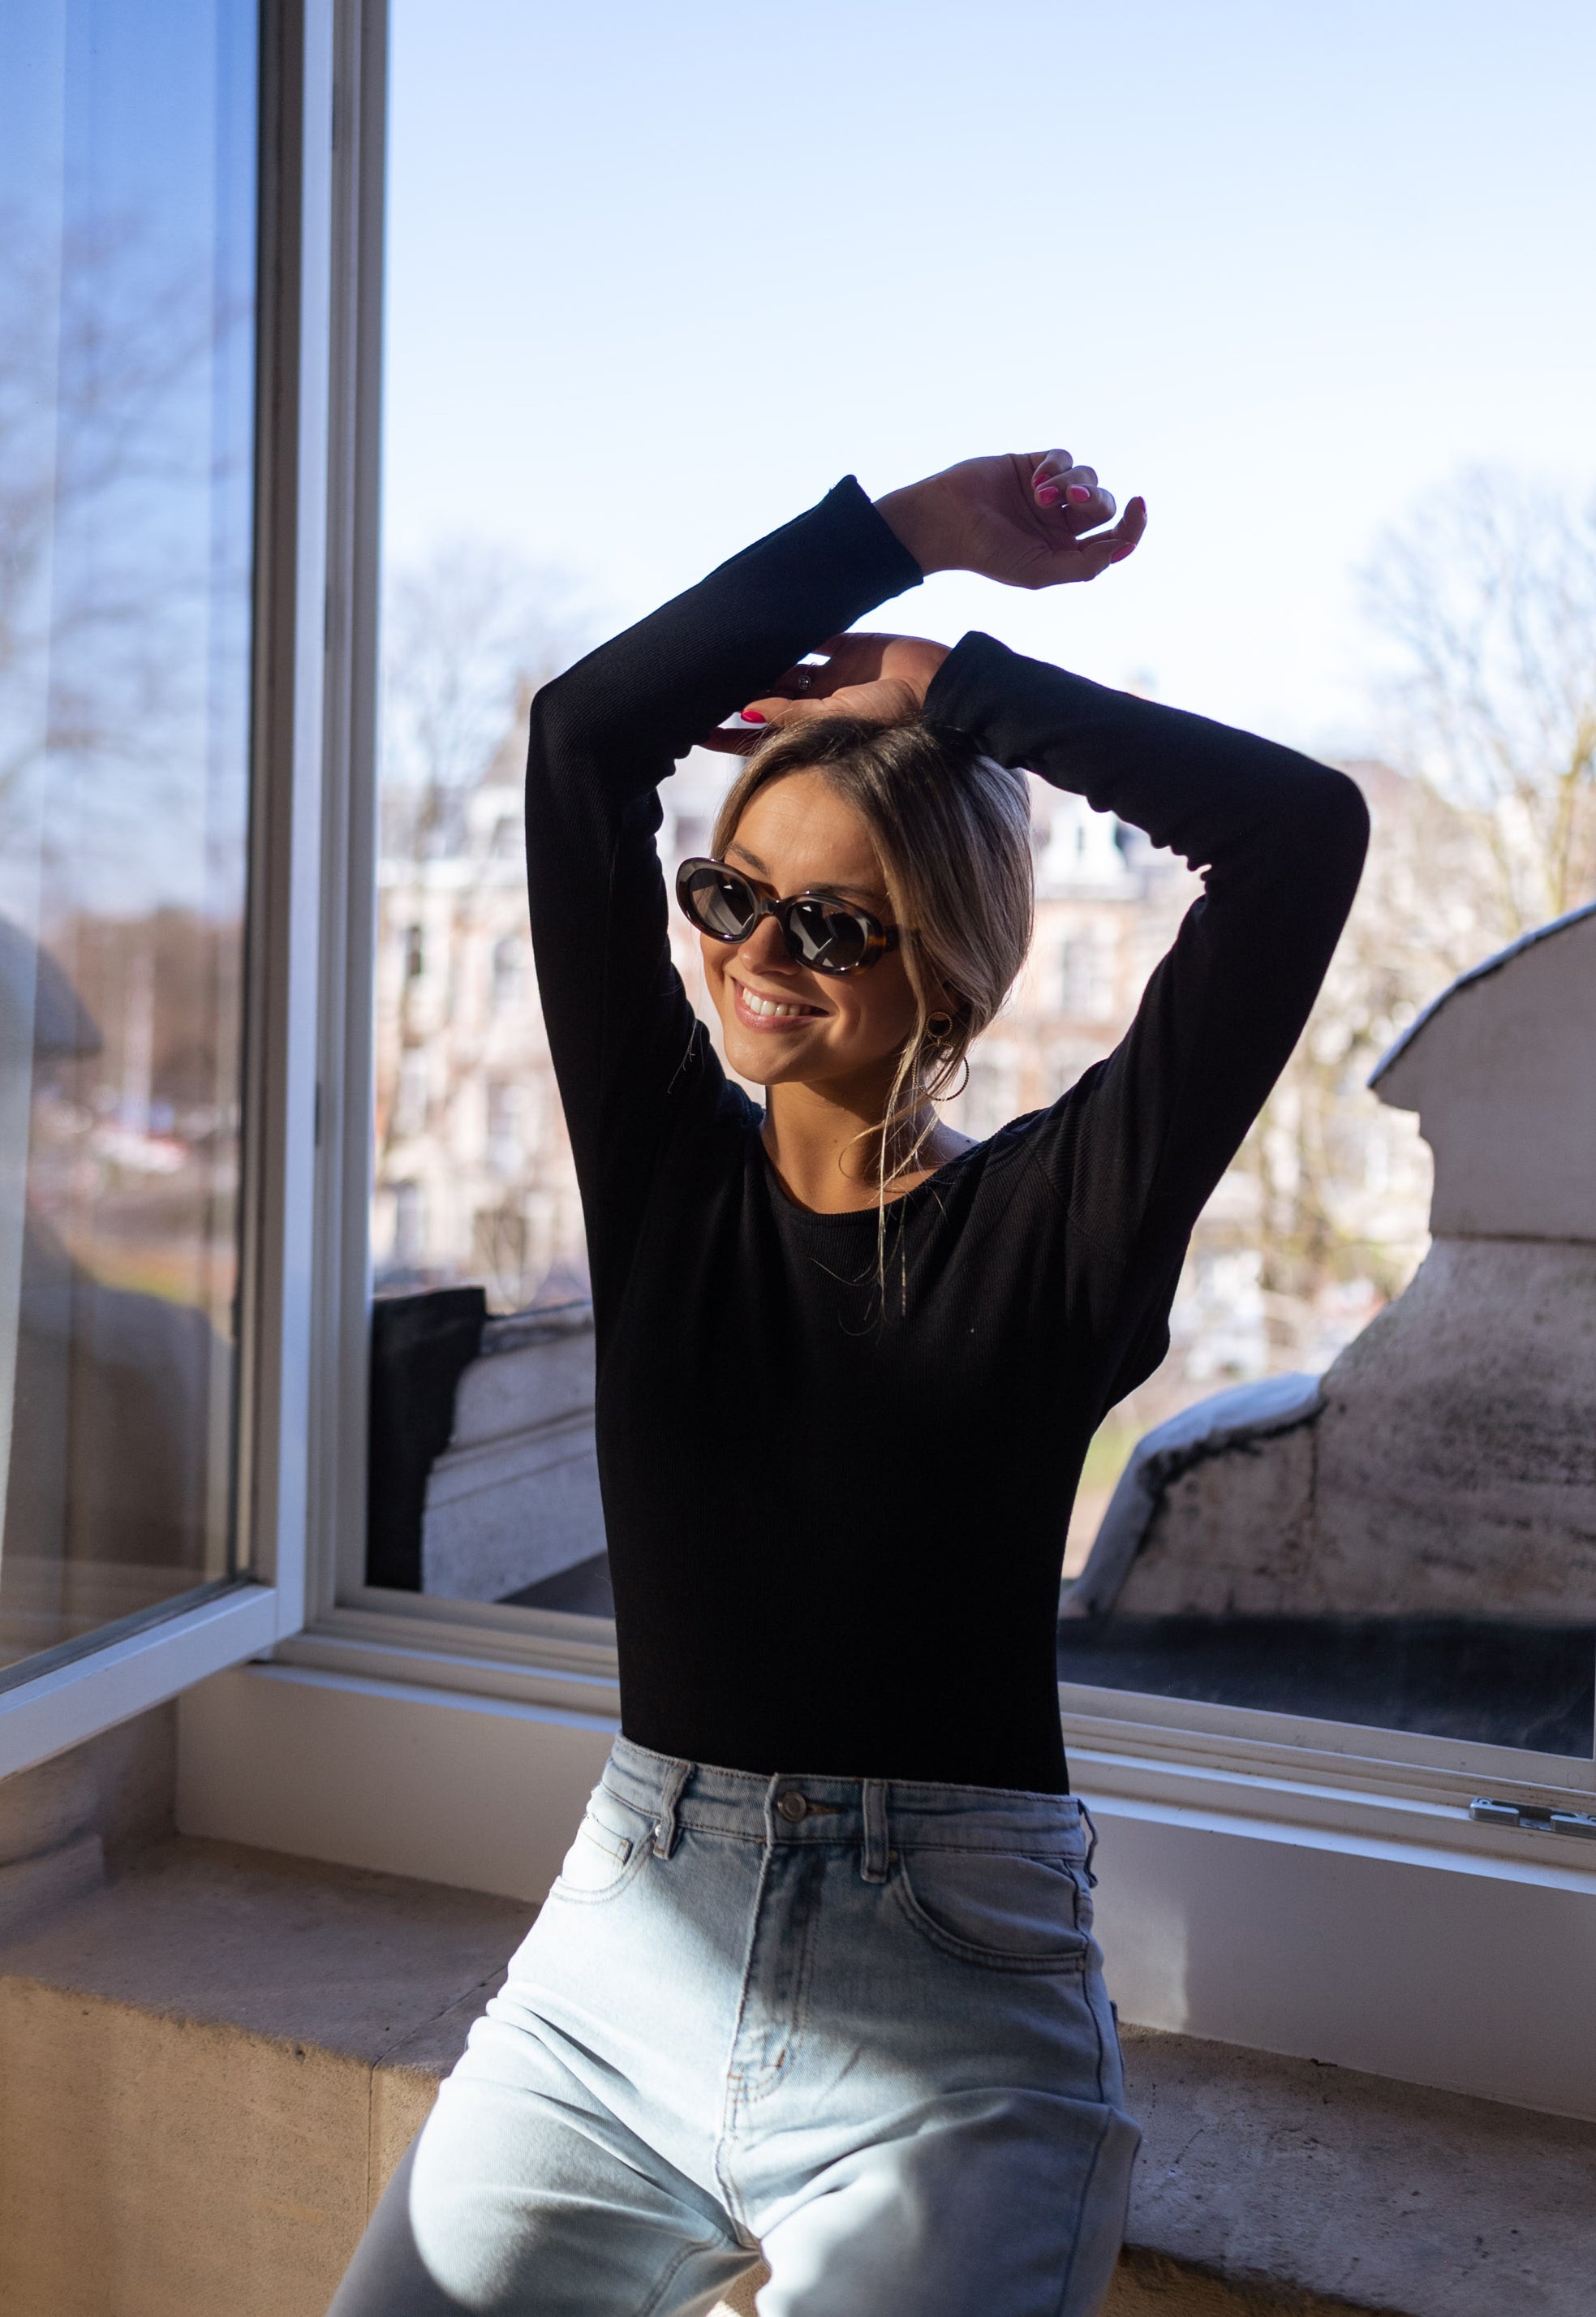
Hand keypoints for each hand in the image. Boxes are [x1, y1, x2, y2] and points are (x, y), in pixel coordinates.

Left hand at [699, 632, 950, 755]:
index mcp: (815, 725)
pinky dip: (792, 627)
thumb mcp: (840, 716)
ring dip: (759, 657)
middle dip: (737, 687)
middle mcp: (820, 701)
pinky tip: (764, 619)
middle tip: (697, 681)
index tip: (695, 728)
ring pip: (786, 663)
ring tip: (722, 647)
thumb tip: (746, 711)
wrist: (941, 685)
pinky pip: (816, 634)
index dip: (729, 732)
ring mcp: (834, 673)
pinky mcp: (849, 645)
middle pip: (767, 693)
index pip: (762, 731)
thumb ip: (793, 713)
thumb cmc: (897, 714)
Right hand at [875, 451, 1145, 589]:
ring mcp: (1048, 493)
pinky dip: (1057, 466)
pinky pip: (1063, 458)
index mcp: (1066, 552)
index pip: (1114, 538)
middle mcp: (1061, 523)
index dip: (1133, 524)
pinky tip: (1037, 480)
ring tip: (1042, 493)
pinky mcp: (1033, 466)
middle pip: (1104, 505)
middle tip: (1074, 500)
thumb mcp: (1039, 571)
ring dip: (1072, 482)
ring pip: (1087, 477)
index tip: (1138, 507)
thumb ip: (1085, 565)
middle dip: (1095, 500)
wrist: (944, 522)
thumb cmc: (987, 554)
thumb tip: (1125, 548)